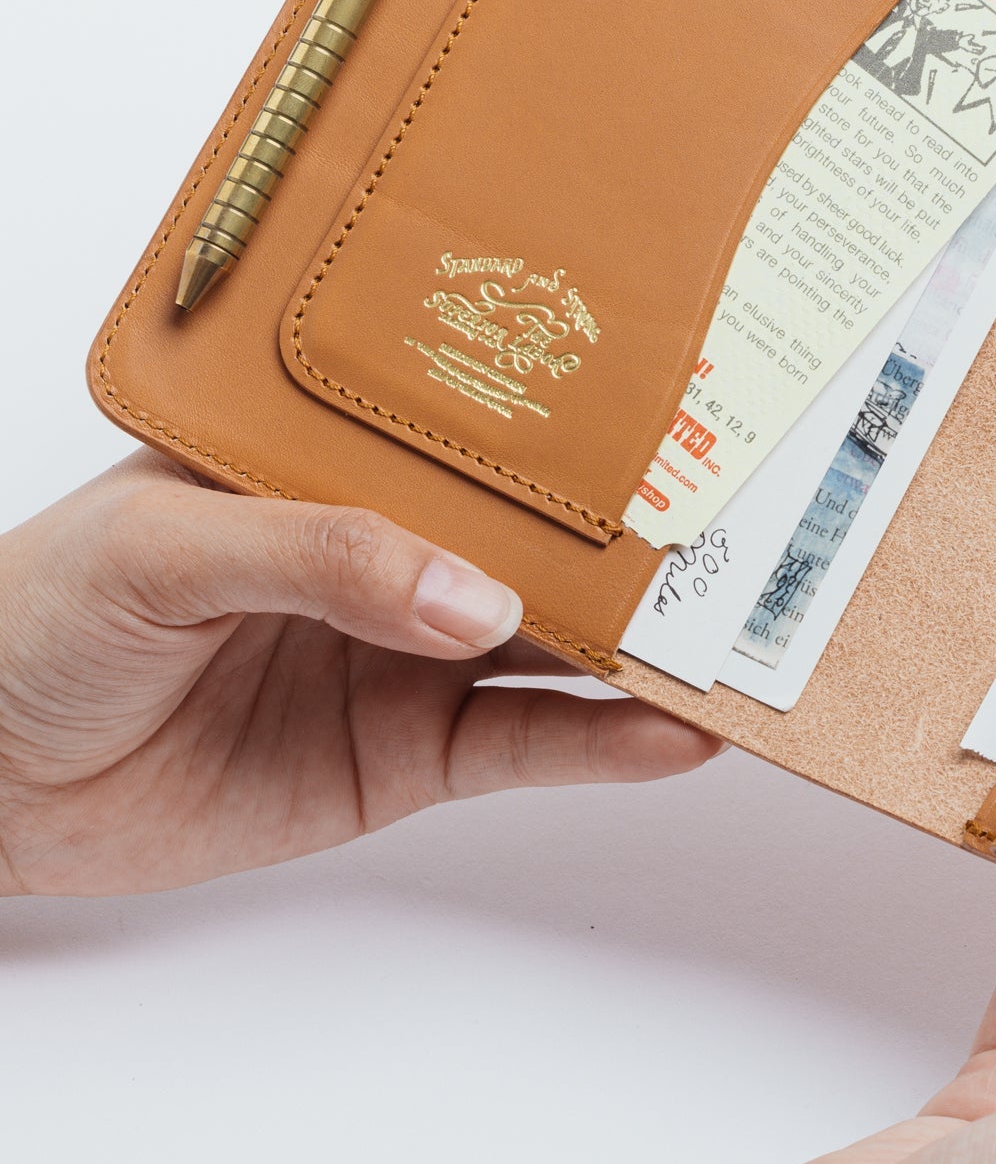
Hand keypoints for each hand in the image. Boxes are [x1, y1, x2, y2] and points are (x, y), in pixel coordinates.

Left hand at [0, 451, 718, 895]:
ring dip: (647, 642)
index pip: (479, 430)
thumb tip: (476, 600)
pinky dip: (605, 743)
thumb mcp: (168, 549)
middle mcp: (392, 548)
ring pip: (556, 642)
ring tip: (743, 631)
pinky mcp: (408, 754)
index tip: (682, 409)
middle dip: (642, 532)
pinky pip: (525, 746)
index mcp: (340, 459)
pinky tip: (676, 731)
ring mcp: (408, 652)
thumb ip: (323, 556)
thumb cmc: (35, 619)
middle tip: (755, 523)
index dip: (574, 421)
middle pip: (541, 535)